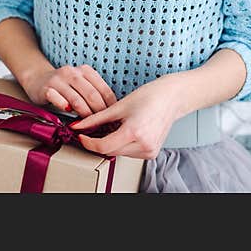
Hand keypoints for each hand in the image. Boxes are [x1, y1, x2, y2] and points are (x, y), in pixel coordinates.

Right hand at [20, 64, 116, 117]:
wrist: (37, 79)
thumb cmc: (64, 86)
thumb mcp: (81, 85)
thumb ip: (93, 93)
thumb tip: (112, 113)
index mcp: (85, 71)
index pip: (104, 89)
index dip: (110, 106)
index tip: (113, 118)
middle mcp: (72, 72)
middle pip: (92, 95)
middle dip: (99, 113)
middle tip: (102, 125)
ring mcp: (58, 80)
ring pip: (77, 100)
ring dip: (84, 115)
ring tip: (89, 125)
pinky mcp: (46, 89)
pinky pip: (59, 101)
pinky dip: (67, 111)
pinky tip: (70, 119)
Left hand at [69, 75, 185, 158]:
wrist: (171, 98)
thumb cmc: (149, 97)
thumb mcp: (119, 106)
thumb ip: (96, 118)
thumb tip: (79, 125)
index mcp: (134, 132)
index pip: (104, 147)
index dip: (88, 142)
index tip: (81, 135)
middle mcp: (143, 145)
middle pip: (110, 151)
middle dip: (98, 142)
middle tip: (92, 130)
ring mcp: (149, 151)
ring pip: (119, 153)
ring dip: (111, 144)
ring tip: (113, 127)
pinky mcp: (151, 153)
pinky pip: (129, 153)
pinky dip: (122, 145)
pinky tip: (124, 132)